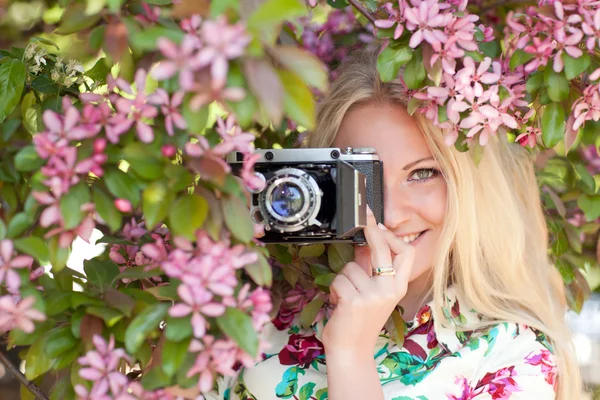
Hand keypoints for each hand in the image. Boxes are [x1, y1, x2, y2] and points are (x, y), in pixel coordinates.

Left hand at [321, 208, 414, 354]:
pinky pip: (339, 280)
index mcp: (398, 287)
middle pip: (383, 249)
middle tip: (364, 217)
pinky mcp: (355, 300)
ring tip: (345, 295)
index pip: (405, 253)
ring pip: (351, 266)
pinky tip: (339, 303)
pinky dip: (334, 289)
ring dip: (343, 278)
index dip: (392, 236)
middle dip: (371, 230)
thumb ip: (373, 270)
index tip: (378, 224)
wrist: (351, 350)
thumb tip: (366, 240)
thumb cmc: (360, 321)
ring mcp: (373, 295)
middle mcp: (390, 290)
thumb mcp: (375, 294)